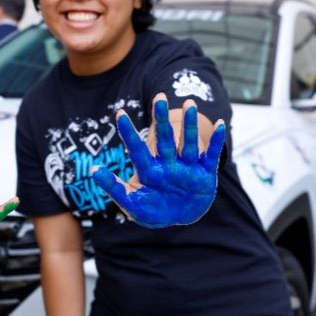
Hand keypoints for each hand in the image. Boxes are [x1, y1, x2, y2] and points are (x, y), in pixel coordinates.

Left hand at [91, 93, 225, 228]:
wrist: (179, 218)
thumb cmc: (153, 210)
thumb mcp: (132, 203)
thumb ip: (115, 188)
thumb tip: (94, 171)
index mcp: (149, 170)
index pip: (136, 148)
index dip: (128, 131)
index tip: (119, 113)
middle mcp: (168, 164)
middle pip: (164, 139)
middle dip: (161, 120)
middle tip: (158, 97)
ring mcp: (187, 167)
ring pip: (187, 142)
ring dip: (189, 125)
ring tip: (188, 104)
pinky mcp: (204, 173)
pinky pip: (210, 155)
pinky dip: (215, 142)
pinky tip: (220, 124)